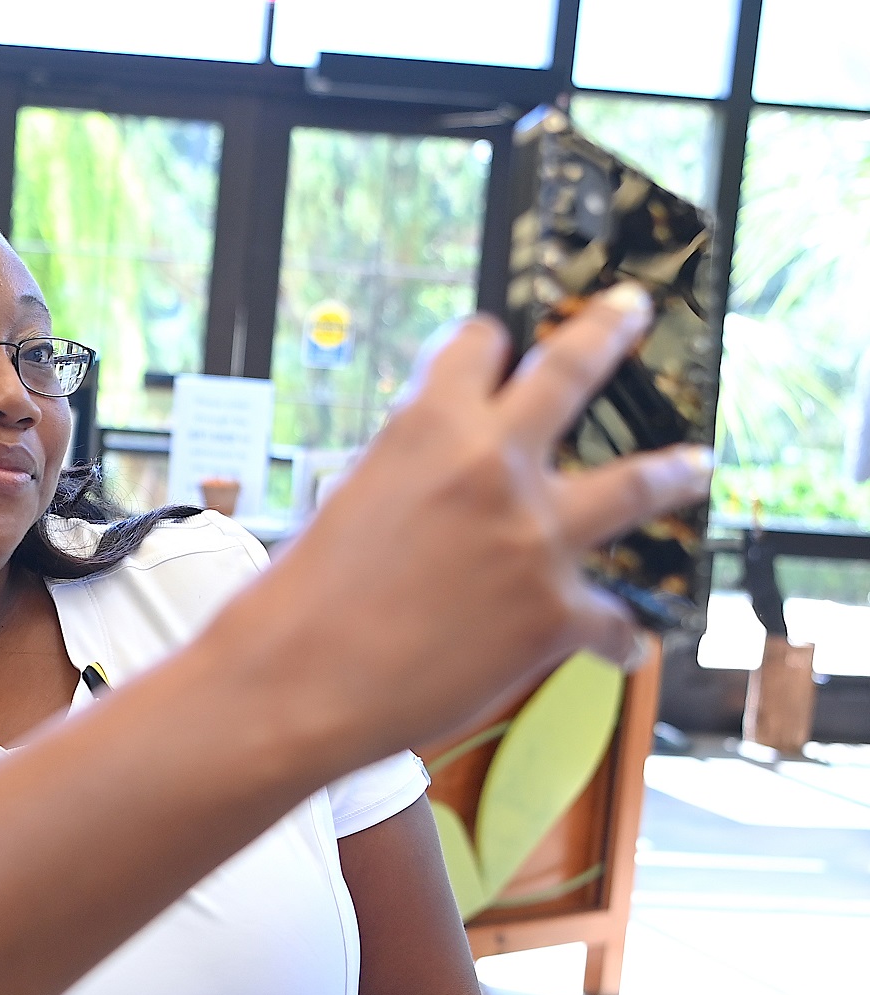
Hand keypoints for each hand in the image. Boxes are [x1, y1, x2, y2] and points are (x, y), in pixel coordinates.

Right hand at [254, 285, 715, 763]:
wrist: (300, 684)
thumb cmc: (300, 602)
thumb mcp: (346, 500)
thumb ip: (410, 471)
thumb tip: (442, 477)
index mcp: (429, 426)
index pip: (479, 349)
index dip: (486, 348)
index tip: (496, 347)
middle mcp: (495, 466)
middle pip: (572, 371)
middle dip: (607, 332)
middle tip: (631, 311)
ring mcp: (536, 539)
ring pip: (635, 485)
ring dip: (670, 472)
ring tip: (693, 466)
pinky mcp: (556, 615)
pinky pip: (610, 621)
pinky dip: (614, 639)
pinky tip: (620, 648)